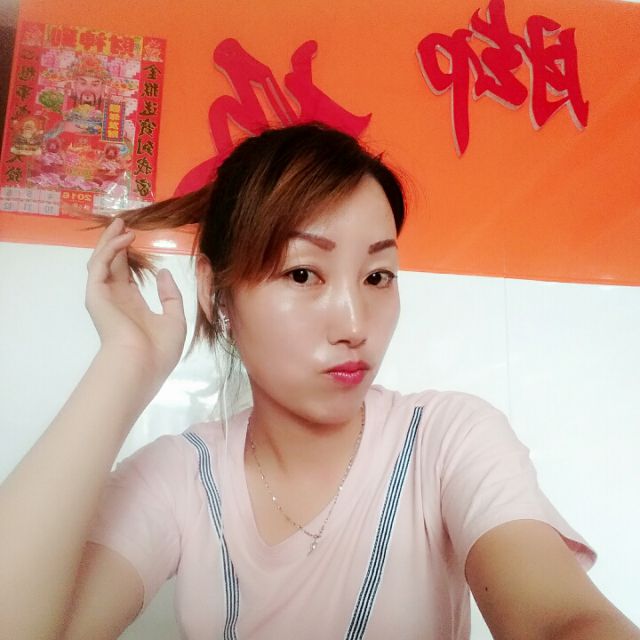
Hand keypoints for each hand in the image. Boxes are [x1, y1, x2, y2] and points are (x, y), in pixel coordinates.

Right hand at [85, 217, 186, 382]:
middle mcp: (115, 299)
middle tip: (122, 223)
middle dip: (115, 243)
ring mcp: (104, 296)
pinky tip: (126, 238)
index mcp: (132, 306)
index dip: (128, 256)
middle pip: (111, 264)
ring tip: (121, 223)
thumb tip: (164, 273)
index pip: (126, 275)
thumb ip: (170, 296)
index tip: (134, 239)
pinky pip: (99, 265)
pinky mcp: (96, 295)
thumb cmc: (159, 349)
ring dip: (109, 241)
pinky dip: (111, 249)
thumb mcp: (175, 319)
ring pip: (101, 261)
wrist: (142, 364)